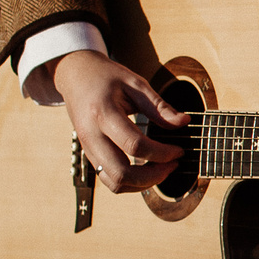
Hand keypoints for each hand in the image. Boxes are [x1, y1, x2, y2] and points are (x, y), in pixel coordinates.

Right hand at [54, 50, 187, 192]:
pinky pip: (108, 179)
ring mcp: (87, 148)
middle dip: (152, 176)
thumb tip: (184, 122)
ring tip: (162, 170)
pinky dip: (130, 182)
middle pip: (121, 173)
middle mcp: (91, 135)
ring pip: (113, 182)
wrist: (75, 75)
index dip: (161, 153)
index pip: (134, 145)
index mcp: (103, 114)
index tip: (179, 151)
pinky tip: (146, 171)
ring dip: (141, 184)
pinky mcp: (89, 154)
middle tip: (172, 165)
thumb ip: (159, 106)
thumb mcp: (135, 84)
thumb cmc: (106, 77)